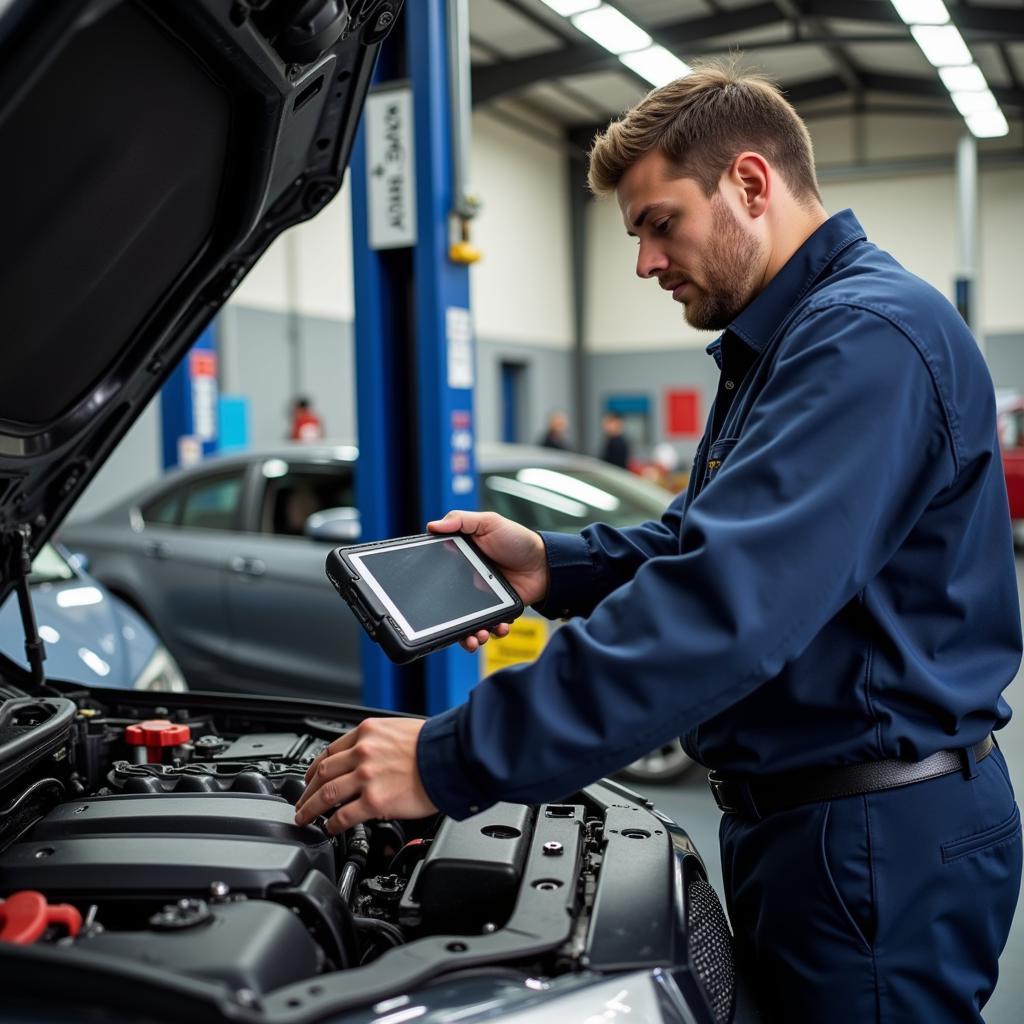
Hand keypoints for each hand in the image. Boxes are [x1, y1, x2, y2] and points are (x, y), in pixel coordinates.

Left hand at [293, 718, 436, 832]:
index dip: (316, 767)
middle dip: (307, 790)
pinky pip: (344, 816)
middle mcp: (363, 753)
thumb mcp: (399, 729)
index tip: (311, 777)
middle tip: (301, 801)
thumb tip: (368, 756)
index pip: (330, 751)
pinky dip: (332, 824)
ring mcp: (367, 777)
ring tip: (304, 818)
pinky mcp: (375, 801)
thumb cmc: (434, 744)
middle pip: (322, 773)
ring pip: (326, 794)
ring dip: (310, 809)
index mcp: (367, 732)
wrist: (452, 757)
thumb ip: (378, 741)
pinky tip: (330, 828)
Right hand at [427, 510, 549, 650]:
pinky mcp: (498, 610)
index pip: (438, 577)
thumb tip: (432, 526)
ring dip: (469, 636)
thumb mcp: (489, 522)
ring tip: (476, 637)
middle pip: (449, 607)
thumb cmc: (518, 540)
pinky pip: (490, 626)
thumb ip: (461, 520)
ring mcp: (483, 598)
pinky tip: (498, 629)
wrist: (545, 563)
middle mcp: (468, 582)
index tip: (427, 598)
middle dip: (449, 624)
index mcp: (461, 561)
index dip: (432, 588)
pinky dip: (493, 632)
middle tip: (452, 628)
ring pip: (468, 623)